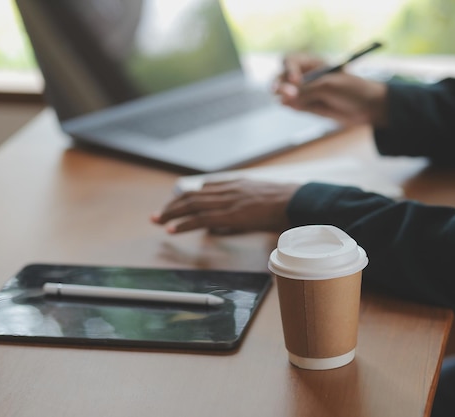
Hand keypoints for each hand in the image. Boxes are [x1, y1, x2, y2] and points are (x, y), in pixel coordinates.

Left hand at [151, 179, 301, 233]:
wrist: (297, 200)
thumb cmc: (287, 201)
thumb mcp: (264, 196)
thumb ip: (248, 201)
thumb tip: (238, 216)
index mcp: (236, 184)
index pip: (204, 189)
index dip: (186, 197)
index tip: (175, 205)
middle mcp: (228, 189)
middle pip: (192, 195)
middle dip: (172, 206)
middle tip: (157, 215)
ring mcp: (229, 201)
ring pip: (192, 205)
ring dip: (171, 214)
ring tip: (157, 221)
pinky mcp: (231, 213)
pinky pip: (201, 218)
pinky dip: (184, 223)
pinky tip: (172, 229)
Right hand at [273, 53, 388, 127]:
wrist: (368, 108)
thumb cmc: (351, 90)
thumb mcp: (328, 86)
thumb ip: (305, 91)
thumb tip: (283, 99)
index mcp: (312, 63)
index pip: (289, 62)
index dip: (288, 70)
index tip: (296, 81)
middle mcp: (306, 76)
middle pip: (282, 77)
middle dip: (280, 84)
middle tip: (284, 94)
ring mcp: (306, 91)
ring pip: (285, 93)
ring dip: (285, 97)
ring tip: (295, 103)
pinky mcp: (308, 106)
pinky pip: (293, 105)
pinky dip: (293, 106)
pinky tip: (300, 107)